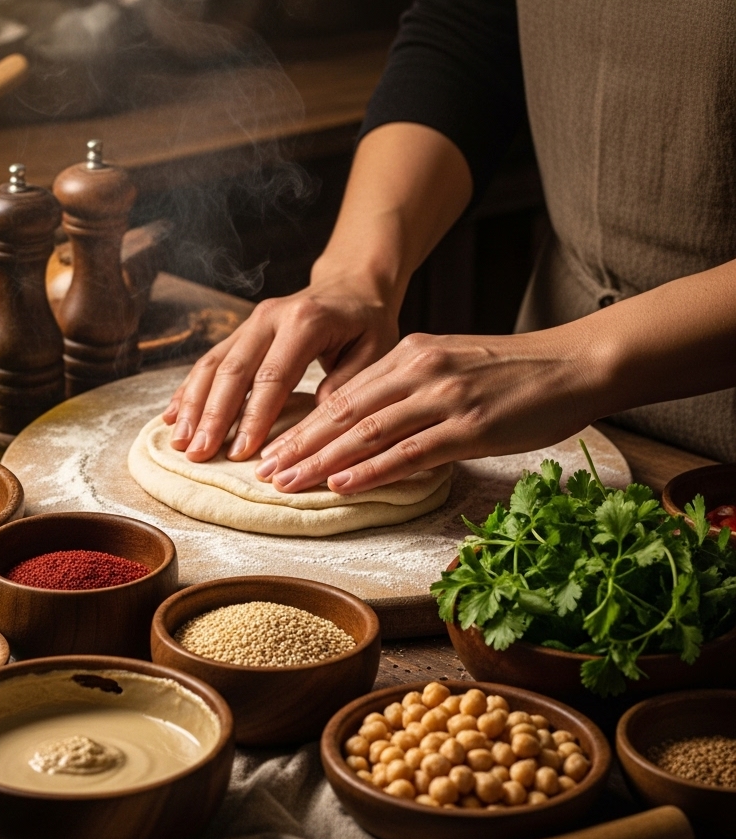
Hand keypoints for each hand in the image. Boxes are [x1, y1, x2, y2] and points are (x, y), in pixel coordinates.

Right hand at [161, 264, 400, 461]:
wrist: (350, 284)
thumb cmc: (366, 323)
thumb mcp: (374, 350)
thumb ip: (348, 383)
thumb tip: (316, 418)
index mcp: (305, 321)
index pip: (273, 376)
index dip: (254, 417)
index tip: (240, 454)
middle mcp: (270, 317)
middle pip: (233, 371)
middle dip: (213, 416)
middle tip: (198, 454)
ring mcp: (250, 322)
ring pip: (213, 365)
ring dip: (193, 405)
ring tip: (180, 441)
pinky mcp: (239, 331)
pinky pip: (209, 360)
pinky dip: (189, 389)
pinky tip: (174, 415)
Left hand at [255, 326, 601, 493]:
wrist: (576, 363)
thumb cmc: (514, 371)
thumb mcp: (450, 365)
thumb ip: (408, 388)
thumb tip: (365, 423)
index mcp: (410, 353)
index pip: (342, 395)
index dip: (302, 426)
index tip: (273, 449)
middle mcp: (420, 370)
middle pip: (343, 413)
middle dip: (299, 445)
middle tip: (263, 473)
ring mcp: (444, 397)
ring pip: (368, 433)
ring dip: (323, 462)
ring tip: (288, 483)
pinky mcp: (471, 425)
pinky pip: (410, 452)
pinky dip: (371, 470)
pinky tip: (342, 485)